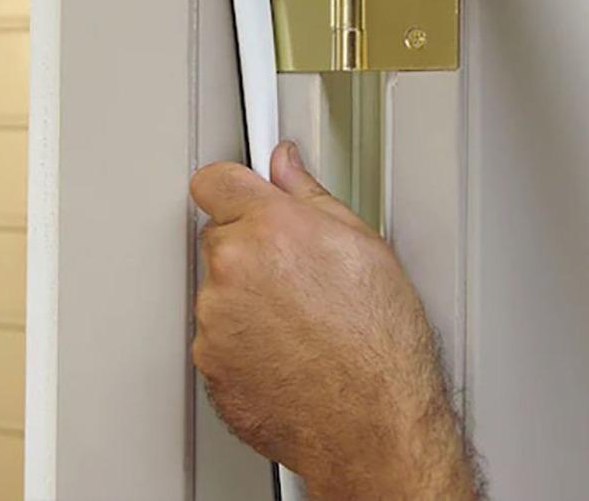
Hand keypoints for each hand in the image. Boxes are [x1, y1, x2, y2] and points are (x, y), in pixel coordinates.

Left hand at [190, 142, 480, 499]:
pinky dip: (241, 340)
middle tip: (295, 272)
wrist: (373, 423)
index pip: (215, 180)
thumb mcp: (362, 245)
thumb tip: (286, 165)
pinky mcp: (208, 361)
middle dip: (249, 246)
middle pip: (219, 236)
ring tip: (300, 321)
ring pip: (219, 288)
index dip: (232, 186)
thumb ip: (308, 194)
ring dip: (245, 297)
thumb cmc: (380, 343)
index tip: (242, 192)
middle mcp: (233, 266)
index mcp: (269, 226)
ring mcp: (216, 316)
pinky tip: (287, 350)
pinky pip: (216, 335)